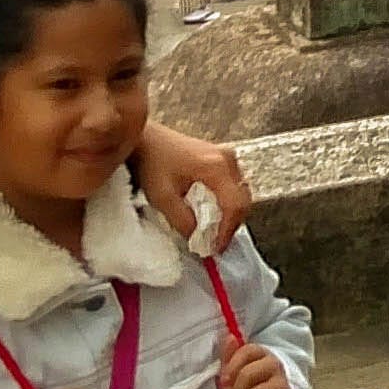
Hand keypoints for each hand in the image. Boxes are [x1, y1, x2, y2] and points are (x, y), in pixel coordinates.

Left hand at [131, 123, 251, 249]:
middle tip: (215, 243)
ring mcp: (227, 156)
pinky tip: (210, 213)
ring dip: (230, 214)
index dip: (227, 231)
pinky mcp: (222, 157)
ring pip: (240, 193)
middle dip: (231, 225)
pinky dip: (227, 203)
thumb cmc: (152, 163)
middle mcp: (228, 159)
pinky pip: (234, 185)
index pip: (234, 205)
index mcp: (216, 167)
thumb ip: (183, 221)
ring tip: (212, 231)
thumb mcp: (162, 198)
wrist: (146, 140)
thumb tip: (199, 239)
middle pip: (243, 200)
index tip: (215, 248)